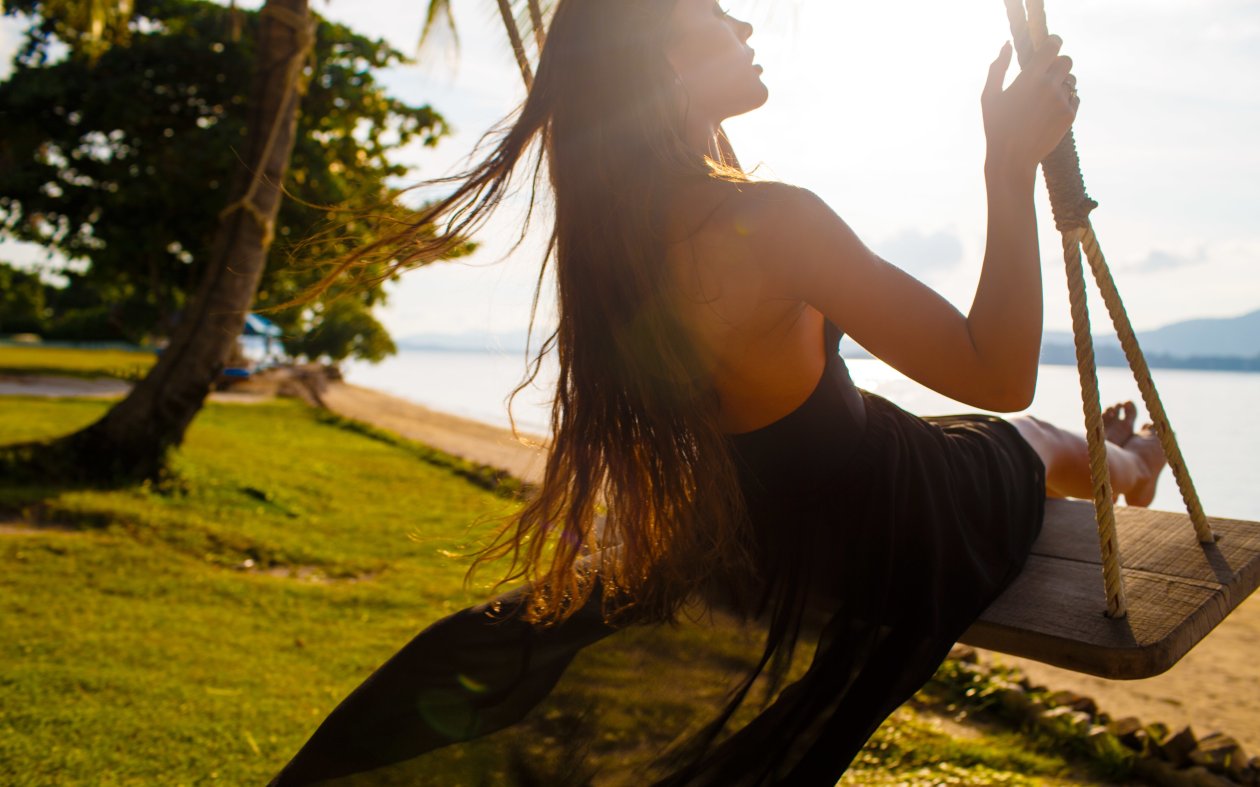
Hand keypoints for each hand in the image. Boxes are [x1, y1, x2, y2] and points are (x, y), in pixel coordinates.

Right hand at [981, 36, 1078, 171]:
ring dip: (1062, 83)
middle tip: (1046, 75)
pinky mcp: (1069, 115)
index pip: (1053, 45)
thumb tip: (1007, 44)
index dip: (1053, 42)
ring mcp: (1061, 101)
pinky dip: (1066, 100)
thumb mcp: (989, 96)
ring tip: (1046, 98)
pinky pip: (1075, 98)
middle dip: (1058, 64)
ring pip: (1071, 80)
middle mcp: (1049, 86)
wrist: (1012, 158)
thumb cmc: (996, 126)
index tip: (1050, 46)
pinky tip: (1050, 111)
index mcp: (1029, 77)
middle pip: (1067, 60)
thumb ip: (998, 68)